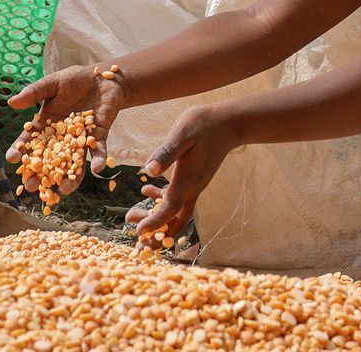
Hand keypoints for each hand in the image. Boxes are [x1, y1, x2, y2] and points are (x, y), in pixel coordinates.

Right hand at [5, 64, 129, 185]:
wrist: (101, 77)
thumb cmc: (73, 79)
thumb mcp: (51, 83)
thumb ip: (34, 93)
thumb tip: (11, 102)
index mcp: (45, 125)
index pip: (30, 141)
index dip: (20, 151)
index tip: (11, 160)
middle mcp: (61, 137)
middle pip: (49, 159)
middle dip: (42, 174)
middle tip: (33, 187)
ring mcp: (80, 139)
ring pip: (73, 162)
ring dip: (71, 177)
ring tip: (66, 190)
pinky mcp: (98, 137)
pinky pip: (98, 150)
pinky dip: (98, 159)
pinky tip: (98, 169)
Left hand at [126, 105, 236, 242]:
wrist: (228, 124)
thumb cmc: (204, 125)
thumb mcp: (182, 134)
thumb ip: (166, 153)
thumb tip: (148, 171)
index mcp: (188, 179)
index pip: (171, 209)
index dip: (155, 223)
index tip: (138, 231)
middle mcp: (193, 187)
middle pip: (175, 220)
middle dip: (156, 233)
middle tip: (134, 236)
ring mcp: (194, 185)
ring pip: (175, 212)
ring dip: (156, 219)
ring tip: (131, 216)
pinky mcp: (193, 179)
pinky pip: (177, 199)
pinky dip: (161, 201)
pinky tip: (146, 189)